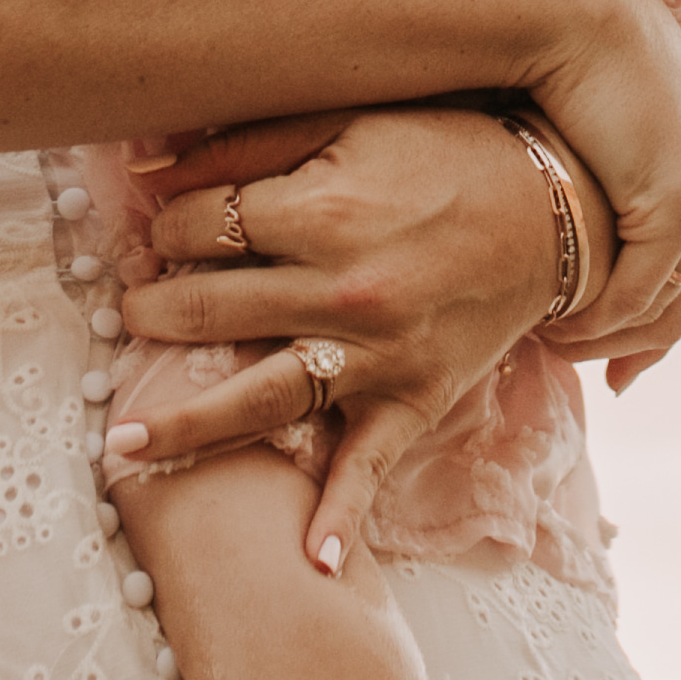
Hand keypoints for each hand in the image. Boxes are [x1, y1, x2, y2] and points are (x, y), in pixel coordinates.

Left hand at [118, 105, 592, 573]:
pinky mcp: (418, 396)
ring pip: (264, 396)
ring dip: (189, 425)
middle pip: (212, 312)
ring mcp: (380, 352)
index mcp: (323, 208)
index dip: (167, 228)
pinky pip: (372, 462)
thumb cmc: (448, 149)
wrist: (559, 207)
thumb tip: (151, 168)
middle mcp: (344, 288)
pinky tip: (311, 562)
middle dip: (154, 314)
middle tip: (129, 317)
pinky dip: (344, 514)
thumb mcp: (355, 117)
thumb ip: (252, 140)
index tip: (161, 233)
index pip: (203, 227)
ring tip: (121, 449)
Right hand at [465, 0, 680, 386]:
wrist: (571, 8)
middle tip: (591, 371)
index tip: (619, 361)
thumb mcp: (619, 134)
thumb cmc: (576, 65)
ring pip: (668, 303)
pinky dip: (596, 320)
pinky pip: (639, 290)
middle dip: (641, 341)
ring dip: (611, 336)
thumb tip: (602, 235)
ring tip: (555, 343)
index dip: (664, 320)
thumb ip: (624, 185)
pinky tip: (554, 325)